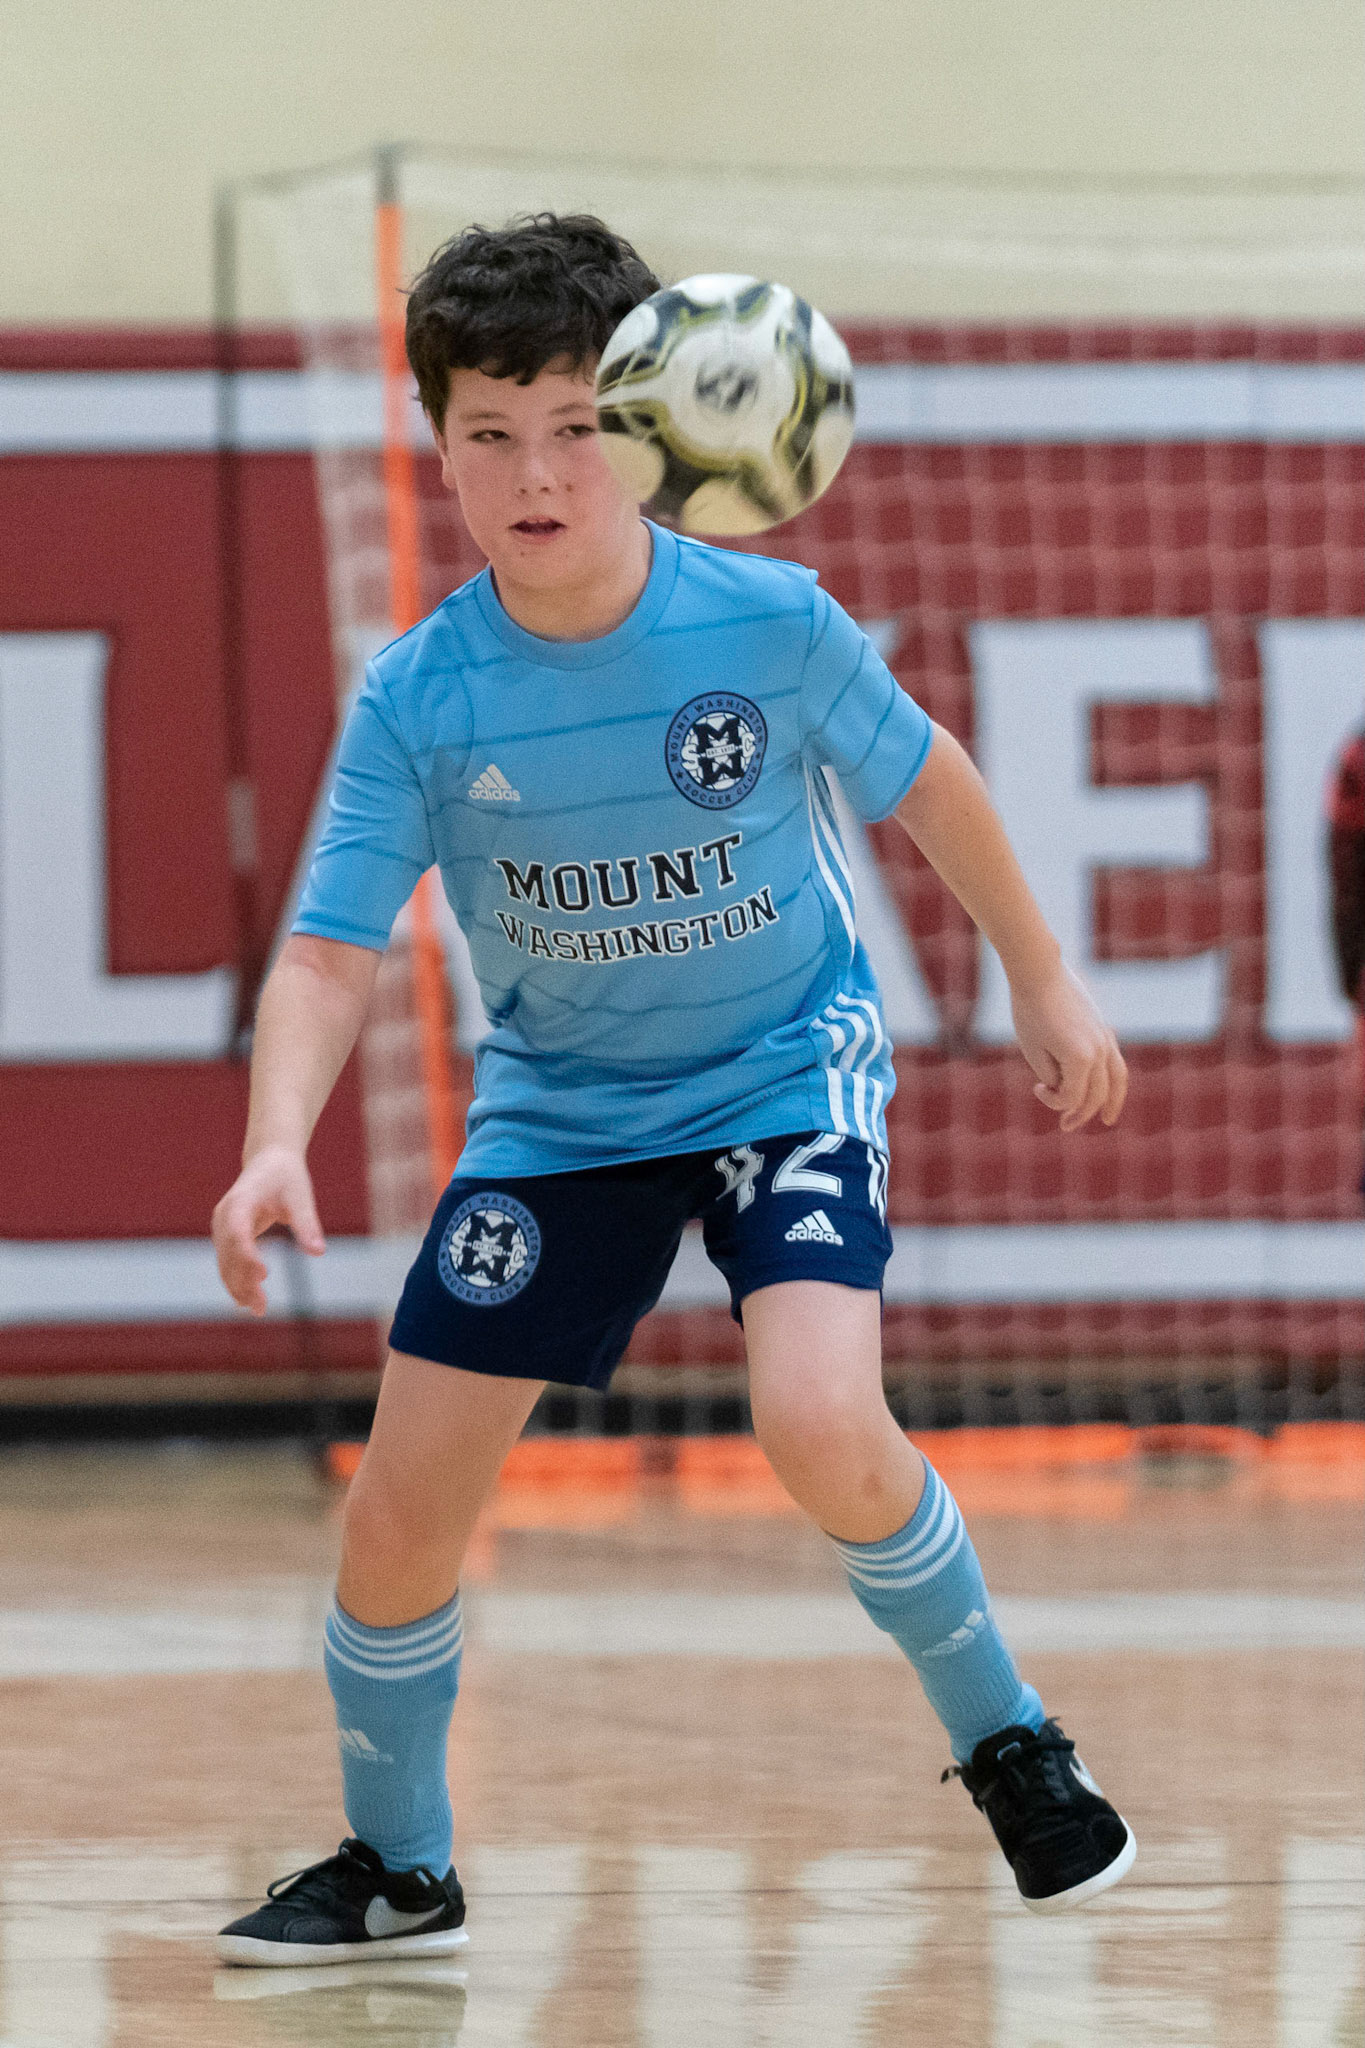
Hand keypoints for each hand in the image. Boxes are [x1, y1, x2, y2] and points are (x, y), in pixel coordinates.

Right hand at [211, 1145, 324, 1315]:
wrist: (270, 1160)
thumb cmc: (286, 1176)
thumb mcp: (301, 1195)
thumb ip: (307, 1223)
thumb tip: (318, 1252)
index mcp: (240, 1202)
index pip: (238, 1233)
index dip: (247, 1256)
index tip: (263, 1276)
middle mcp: (225, 1216)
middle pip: (228, 1254)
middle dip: (242, 1282)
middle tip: (261, 1308)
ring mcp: (222, 1226)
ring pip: (225, 1263)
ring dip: (238, 1287)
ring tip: (258, 1310)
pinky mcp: (227, 1235)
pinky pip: (228, 1262)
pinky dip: (237, 1280)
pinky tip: (250, 1299)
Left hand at [1010, 965, 1126, 1132]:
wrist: (1039, 973)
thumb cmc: (1030, 1011)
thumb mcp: (1034, 1051)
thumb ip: (1053, 1076)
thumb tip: (1066, 1089)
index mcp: (1080, 1059)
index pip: (1071, 1097)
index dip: (1051, 1100)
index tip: (1036, 1087)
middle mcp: (1099, 1051)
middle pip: (1095, 1095)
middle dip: (1080, 1113)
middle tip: (1066, 1126)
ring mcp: (1105, 1039)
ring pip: (1116, 1080)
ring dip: (1111, 1103)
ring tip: (1108, 1120)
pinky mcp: (1104, 1029)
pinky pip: (1116, 1062)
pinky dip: (1115, 1080)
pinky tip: (1110, 1091)